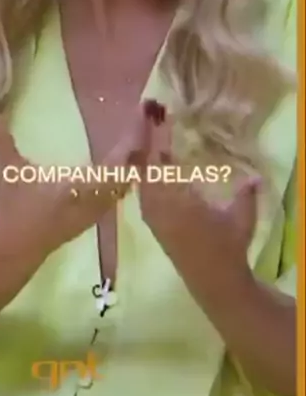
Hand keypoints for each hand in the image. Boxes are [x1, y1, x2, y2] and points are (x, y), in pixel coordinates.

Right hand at [0, 114, 139, 261]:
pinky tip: (124, 172)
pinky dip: (122, 183)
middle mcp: (91, 202)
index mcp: (77, 188)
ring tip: (138, 147)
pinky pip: (115, 200)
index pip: (112, 169)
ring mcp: (93, 214)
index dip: (127, 150)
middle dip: (135, 156)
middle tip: (142, 132)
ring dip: (131, 170)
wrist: (12, 247)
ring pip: (123, 190)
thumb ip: (4, 141)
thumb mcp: (9, 172)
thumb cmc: (12, 208)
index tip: (136, 130)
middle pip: (126, 178)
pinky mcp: (90, 221)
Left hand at [136, 104, 260, 285]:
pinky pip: (143, 190)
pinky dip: (145, 172)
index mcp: (177, 202)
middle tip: (148, 113)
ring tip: (148, 130)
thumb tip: (255, 174)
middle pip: (144, 166)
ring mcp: (153, 215)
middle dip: (145, 139)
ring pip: (141, 178)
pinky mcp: (153, 222)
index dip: (157, 137)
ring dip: (144, 155)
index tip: (158, 114)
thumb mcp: (241, 218)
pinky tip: (152, 162)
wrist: (213, 282)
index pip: (160, 163)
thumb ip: (246, 194)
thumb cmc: (228, 248)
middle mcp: (158, 207)